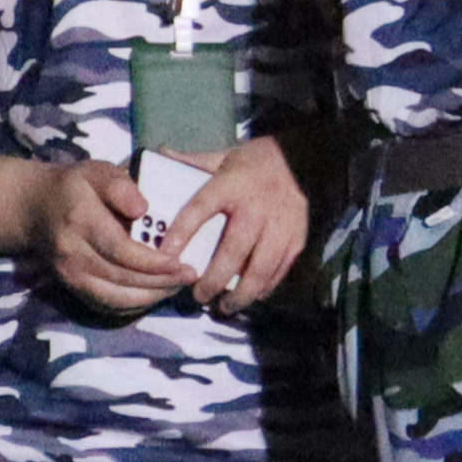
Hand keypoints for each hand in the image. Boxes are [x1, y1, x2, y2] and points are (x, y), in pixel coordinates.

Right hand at [26, 158, 203, 315]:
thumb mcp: (97, 171)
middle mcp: (72, 253)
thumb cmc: (75, 187)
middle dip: (160, 281)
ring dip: (150, 297)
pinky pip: (106, 306)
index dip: (152, 262)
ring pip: (114, 299)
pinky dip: (134, 305)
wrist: (35, 208)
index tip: (181, 262)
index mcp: (80, 220)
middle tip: (190, 276)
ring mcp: (69, 275)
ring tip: (177, 286)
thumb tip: (143, 209)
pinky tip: (155, 293)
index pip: (120, 250)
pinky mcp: (72, 288)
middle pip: (121, 278)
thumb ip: (120, 185)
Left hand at [159, 133, 314, 311]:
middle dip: (214, 278)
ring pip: (259, 268)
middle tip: (198, 295)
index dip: (182, 233)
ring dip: (241, 293)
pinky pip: (279, 269)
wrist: (301, 159)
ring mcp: (279, 225)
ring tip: (224, 306)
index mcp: (231, 185)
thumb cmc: (254, 162)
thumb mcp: (222, 156)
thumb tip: (160, 155)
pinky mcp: (297, 238)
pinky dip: (264, 287)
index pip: (200, 209)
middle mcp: (255, 207)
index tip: (165, 256)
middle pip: (233, 250)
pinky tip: (251, 296)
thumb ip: (192, 163)